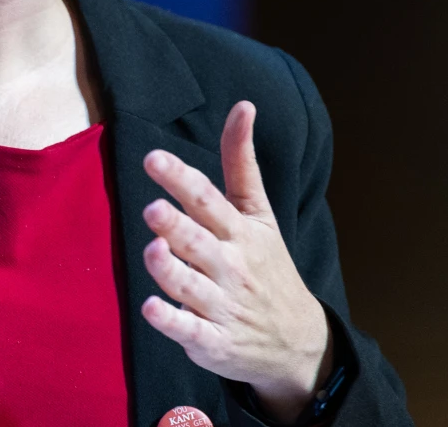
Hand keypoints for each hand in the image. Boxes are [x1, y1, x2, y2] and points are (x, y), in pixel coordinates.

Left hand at [140, 101, 331, 422]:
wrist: (297, 341)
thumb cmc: (267, 266)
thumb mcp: (260, 213)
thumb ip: (241, 162)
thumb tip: (242, 105)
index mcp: (240, 231)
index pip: (209, 199)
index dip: (181, 179)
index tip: (153, 159)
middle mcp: (231, 266)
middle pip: (199, 243)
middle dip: (177, 226)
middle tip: (154, 209)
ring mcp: (223, 305)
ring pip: (191, 287)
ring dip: (171, 270)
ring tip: (152, 250)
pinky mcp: (213, 342)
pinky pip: (190, 332)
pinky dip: (171, 321)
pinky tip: (150, 307)